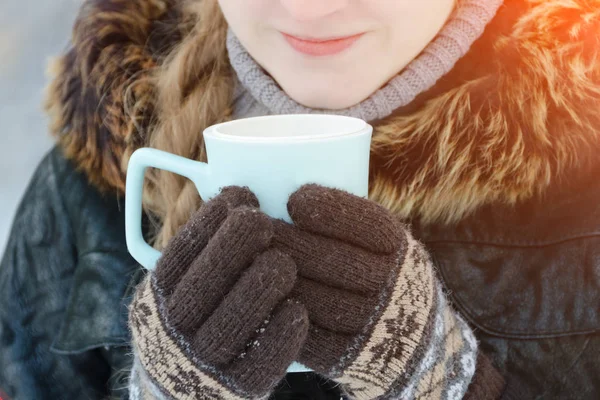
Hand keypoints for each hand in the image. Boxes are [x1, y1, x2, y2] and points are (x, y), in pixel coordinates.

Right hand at [129, 187, 308, 399]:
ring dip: (256, 290)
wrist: (182, 386)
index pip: (177, 257)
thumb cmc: (195, 319)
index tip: (239, 195)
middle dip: (231, 249)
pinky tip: (297, 310)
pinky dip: (278, 337)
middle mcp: (173, 333)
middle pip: (199, 289)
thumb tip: (238, 202)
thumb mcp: (180, 287)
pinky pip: (256, 366)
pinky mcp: (235, 389)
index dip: (207, 223)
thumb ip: (202, 255)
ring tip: (283, 262)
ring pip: (227, 327)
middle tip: (261, 221)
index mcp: (157, 300)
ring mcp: (202, 365)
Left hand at [273, 185, 477, 399]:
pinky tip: (264, 299)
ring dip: (277, 280)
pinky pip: (311, 338)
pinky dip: (284, 317)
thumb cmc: (386, 281)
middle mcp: (393, 288)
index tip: (294, 199)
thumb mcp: (387, 250)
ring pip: (315, 299)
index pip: (368, 225)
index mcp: (401, 253)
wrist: (418, 346)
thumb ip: (354, 231)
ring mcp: (374, 326)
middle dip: (287, 241)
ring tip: (250, 261)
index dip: (330, 211)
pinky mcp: (352, 359)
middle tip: (253, 228)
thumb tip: (291, 201)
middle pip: (332, 261)